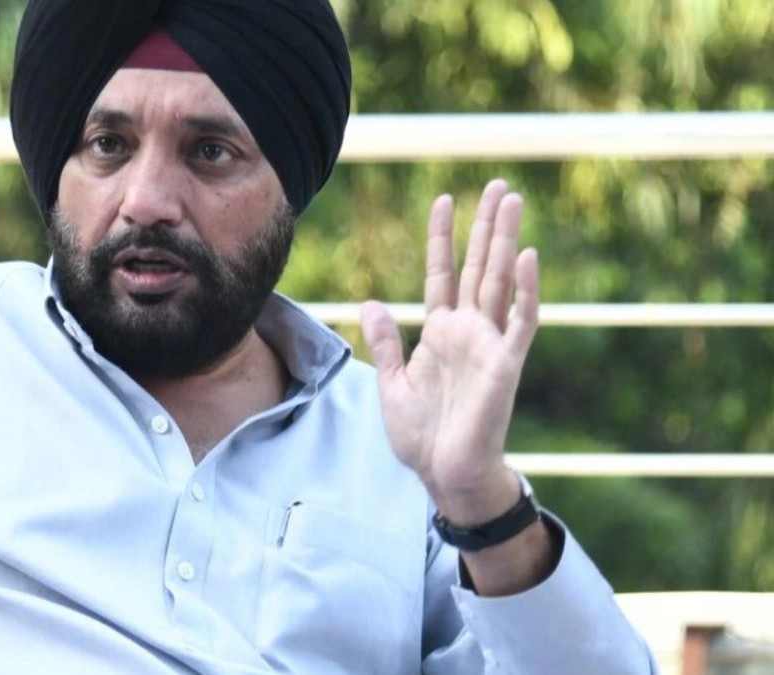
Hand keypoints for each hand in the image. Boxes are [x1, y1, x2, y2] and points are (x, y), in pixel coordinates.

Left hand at [360, 179, 538, 524]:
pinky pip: (520, 321)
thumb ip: (386, 342)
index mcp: (440, 333)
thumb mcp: (392, 382)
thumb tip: (372, 302)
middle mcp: (468, 331)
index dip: (442, 237)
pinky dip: (525, 290)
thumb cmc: (421, 435)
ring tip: (511, 200)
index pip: (441, 273)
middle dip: (484, 226)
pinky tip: (526, 256)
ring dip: (505, 241)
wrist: (444, 475)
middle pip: (477, 266)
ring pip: (499, 281)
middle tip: (496, 185)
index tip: (443, 199)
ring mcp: (489, 344)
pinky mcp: (506, 365)